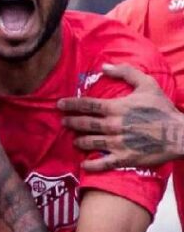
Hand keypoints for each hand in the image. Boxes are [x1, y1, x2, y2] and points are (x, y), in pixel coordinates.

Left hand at [58, 63, 183, 170]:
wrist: (181, 135)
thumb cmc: (163, 109)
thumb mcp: (147, 84)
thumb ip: (126, 72)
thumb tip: (104, 66)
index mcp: (116, 107)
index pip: (87, 105)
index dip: (71, 104)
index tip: (60, 105)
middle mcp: (113, 125)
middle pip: (85, 124)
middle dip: (71, 122)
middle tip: (63, 122)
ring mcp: (118, 143)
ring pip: (91, 142)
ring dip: (79, 141)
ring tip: (74, 140)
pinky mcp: (126, 158)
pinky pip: (104, 163)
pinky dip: (92, 165)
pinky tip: (84, 165)